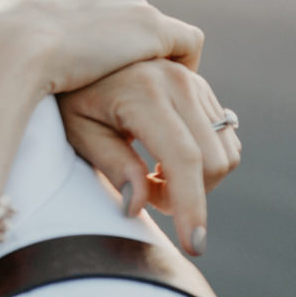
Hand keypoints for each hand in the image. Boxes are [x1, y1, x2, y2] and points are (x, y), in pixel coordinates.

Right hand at [0, 0, 202, 95]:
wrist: (7, 49)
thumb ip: (11, 25)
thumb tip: (5, 38)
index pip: (93, 1)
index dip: (94, 35)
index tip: (90, 64)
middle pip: (126, 13)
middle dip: (123, 44)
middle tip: (119, 85)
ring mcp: (129, 3)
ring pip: (153, 29)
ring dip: (150, 58)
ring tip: (146, 95)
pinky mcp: (151, 29)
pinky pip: (185, 43)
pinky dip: (183, 64)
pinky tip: (171, 94)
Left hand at [60, 59, 241, 254]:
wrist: (78, 50)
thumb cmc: (71, 98)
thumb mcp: (79, 133)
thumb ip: (112, 166)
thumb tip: (137, 206)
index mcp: (146, 94)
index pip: (184, 160)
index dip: (191, 206)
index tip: (194, 246)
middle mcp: (179, 83)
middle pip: (213, 162)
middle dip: (189, 196)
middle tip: (146, 196)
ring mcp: (195, 82)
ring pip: (225, 153)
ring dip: (196, 180)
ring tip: (152, 176)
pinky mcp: (202, 88)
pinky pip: (224, 138)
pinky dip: (203, 161)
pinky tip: (165, 158)